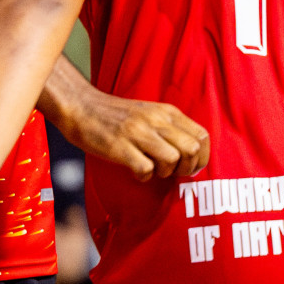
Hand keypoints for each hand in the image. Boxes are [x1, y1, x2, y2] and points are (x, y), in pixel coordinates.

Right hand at [56, 85, 208, 181]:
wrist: (80, 106)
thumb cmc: (115, 115)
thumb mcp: (149, 113)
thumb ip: (169, 128)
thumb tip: (191, 155)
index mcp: (166, 112)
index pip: (202, 136)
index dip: (202, 157)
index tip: (190, 166)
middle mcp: (155, 120)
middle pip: (192, 150)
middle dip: (186, 168)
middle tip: (171, 172)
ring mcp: (137, 133)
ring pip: (172, 160)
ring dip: (164, 173)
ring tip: (151, 169)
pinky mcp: (120, 147)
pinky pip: (145, 169)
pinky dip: (143, 177)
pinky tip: (135, 172)